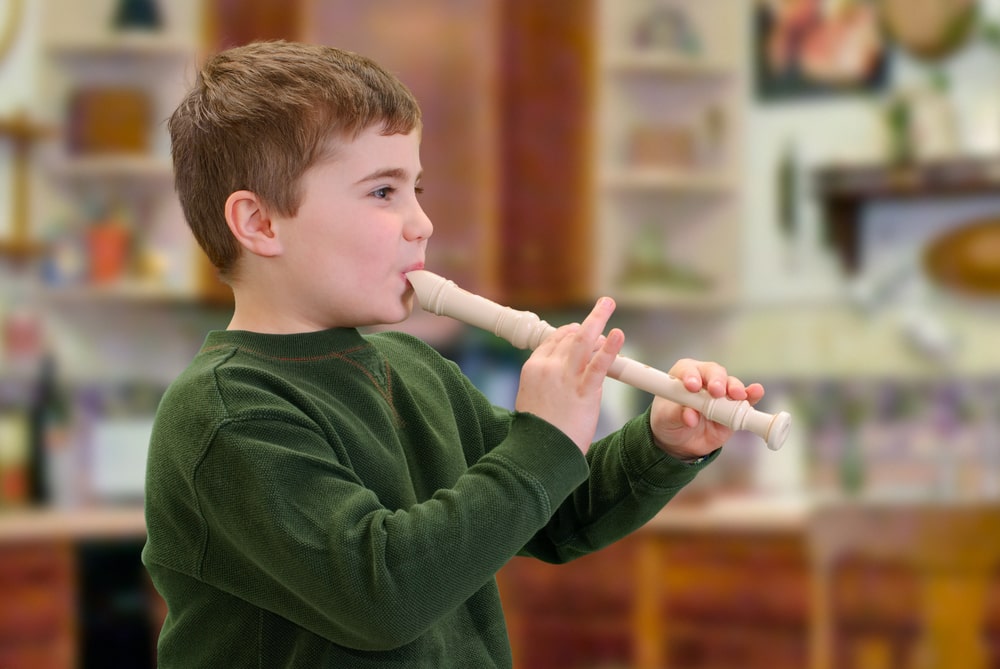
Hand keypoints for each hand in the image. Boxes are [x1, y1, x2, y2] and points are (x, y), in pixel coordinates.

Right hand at [514, 298, 624, 453]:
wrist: (539, 453)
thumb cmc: (538, 432)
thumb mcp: (532, 400)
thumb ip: (545, 383)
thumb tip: (557, 378)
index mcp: (533, 368)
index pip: (554, 340)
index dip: (571, 332)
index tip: (582, 329)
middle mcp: (548, 368)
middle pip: (571, 337)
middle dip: (589, 323)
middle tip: (604, 307)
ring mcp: (566, 378)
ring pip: (583, 342)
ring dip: (598, 319)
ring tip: (608, 304)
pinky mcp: (584, 392)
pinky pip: (599, 365)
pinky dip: (610, 348)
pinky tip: (618, 335)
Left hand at [649, 359, 764, 460]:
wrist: (680, 442)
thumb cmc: (669, 421)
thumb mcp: (665, 418)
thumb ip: (676, 414)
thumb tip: (690, 416)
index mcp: (683, 376)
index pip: (688, 370)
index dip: (691, 375)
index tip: (692, 386)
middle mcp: (704, 380)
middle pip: (714, 373)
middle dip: (717, 380)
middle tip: (716, 391)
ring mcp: (721, 394)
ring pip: (731, 384)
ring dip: (735, 388)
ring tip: (736, 395)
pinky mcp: (734, 408)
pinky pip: (745, 399)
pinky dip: (752, 395)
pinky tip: (755, 392)